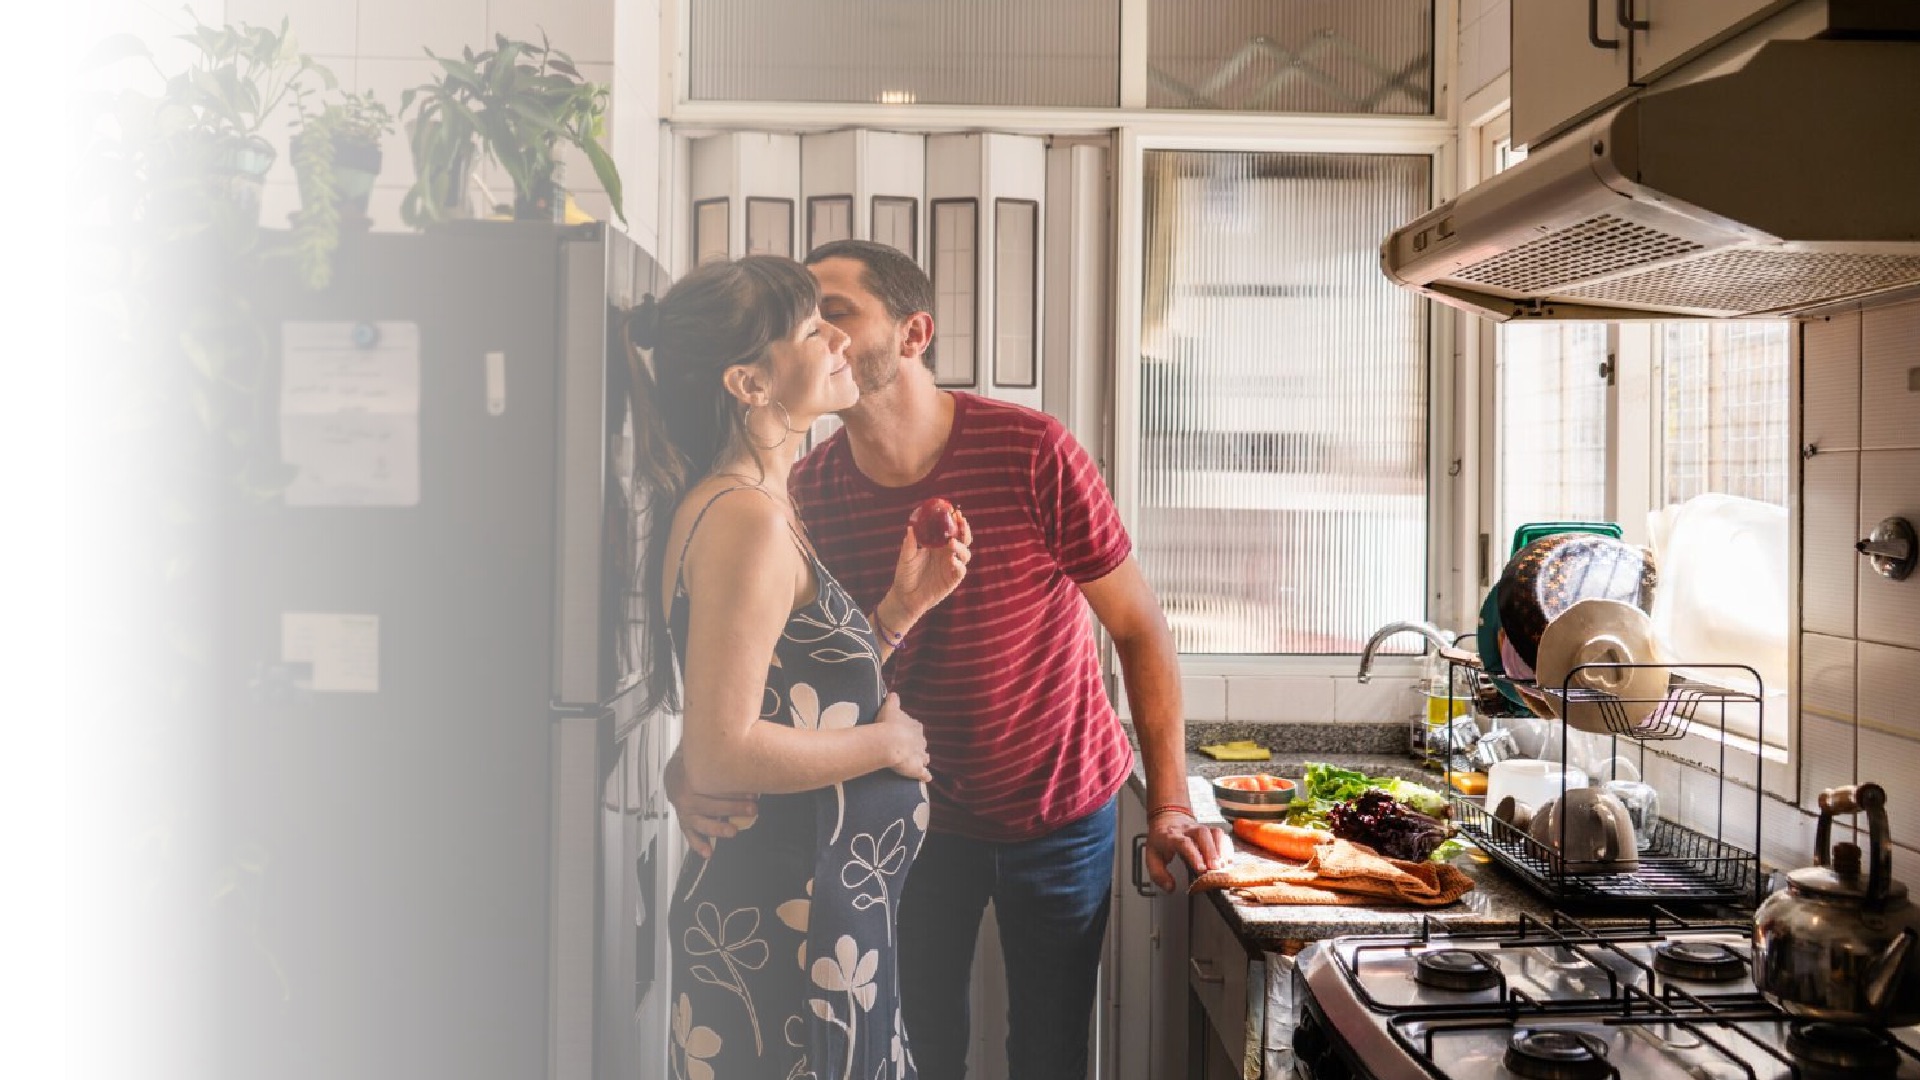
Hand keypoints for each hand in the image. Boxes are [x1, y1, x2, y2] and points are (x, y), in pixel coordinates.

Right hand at [663, 751, 759, 858]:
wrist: (673, 773)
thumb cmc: (694, 764)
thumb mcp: (702, 753)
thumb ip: (715, 750)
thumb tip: (741, 734)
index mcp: (691, 778)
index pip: (713, 784)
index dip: (733, 788)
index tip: (752, 791)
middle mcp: (686, 796)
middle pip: (711, 803)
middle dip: (734, 806)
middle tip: (752, 808)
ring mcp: (685, 811)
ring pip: (701, 821)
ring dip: (718, 827)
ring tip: (733, 831)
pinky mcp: (685, 821)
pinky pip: (690, 834)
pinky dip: (698, 844)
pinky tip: (708, 852)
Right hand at [875, 693, 931, 781]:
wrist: (890, 743)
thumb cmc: (889, 724)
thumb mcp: (890, 708)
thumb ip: (893, 701)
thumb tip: (893, 694)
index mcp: (915, 726)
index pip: (915, 728)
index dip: (910, 731)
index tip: (904, 733)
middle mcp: (921, 741)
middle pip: (921, 743)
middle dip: (916, 746)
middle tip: (908, 748)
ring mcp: (920, 756)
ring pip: (924, 757)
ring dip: (921, 759)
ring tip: (915, 762)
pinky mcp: (917, 769)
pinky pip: (924, 774)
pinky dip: (925, 775)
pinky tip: (926, 778)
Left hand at [887, 510, 971, 624]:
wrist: (905, 597)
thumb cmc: (905, 575)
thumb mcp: (906, 558)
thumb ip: (910, 544)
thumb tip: (911, 527)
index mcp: (937, 546)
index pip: (951, 531)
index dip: (956, 522)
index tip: (956, 512)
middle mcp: (947, 555)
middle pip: (963, 540)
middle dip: (965, 531)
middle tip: (961, 522)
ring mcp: (951, 567)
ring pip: (965, 554)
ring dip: (961, 547)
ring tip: (952, 543)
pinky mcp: (952, 580)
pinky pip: (960, 571)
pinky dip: (959, 564)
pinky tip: (952, 560)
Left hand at [1144, 813, 1232, 891]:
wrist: (1167, 818)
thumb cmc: (1161, 841)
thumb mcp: (1152, 857)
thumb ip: (1159, 874)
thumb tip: (1170, 887)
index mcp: (1171, 837)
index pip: (1184, 843)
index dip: (1194, 856)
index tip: (1201, 870)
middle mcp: (1187, 830)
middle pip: (1202, 835)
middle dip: (1211, 852)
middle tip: (1216, 870)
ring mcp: (1200, 828)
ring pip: (1214, 832)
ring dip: (1221, 849)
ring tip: (1224, 866)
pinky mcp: (1209, 830)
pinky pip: (1221, 834)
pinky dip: (1227, 846)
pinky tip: (1229, 859)